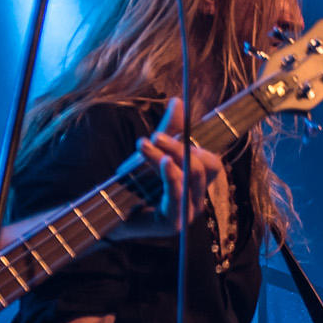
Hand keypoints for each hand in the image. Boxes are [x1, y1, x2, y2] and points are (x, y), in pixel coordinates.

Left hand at [112, 98, 226, 240]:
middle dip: (178, 147)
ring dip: (166, 156)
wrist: (110, 215)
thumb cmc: (135, 186)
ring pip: (188, 176)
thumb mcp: (153, 153)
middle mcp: (197, 200)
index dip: (194, 145)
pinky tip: (163, 161)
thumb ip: (168, 130)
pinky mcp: (174, 223)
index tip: (167, 132)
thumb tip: (177, 100)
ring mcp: (188, 213)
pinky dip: (171, 175)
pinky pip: (178, 194)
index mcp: (197, 186)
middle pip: (201, 167)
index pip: (212, 163)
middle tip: (155, 136)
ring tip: (143, 145)